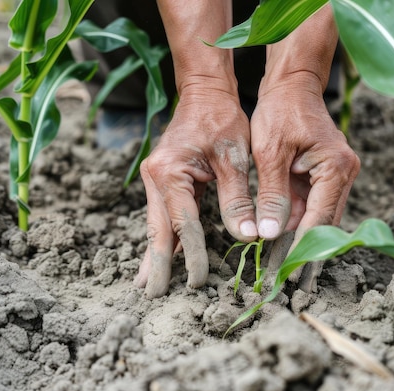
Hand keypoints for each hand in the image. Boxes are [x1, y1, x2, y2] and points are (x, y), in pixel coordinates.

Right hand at [134, 88, 254, 297]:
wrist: (204, 92)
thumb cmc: (222, 119)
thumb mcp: (235, 158)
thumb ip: (238, 198)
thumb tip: (247, 236)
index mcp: (170, 172)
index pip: (183, 224)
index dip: (192, 255)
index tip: (200, 281)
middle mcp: (156, 177)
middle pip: (157, 229)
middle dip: (157, 264)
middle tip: (152, 295)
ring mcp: (156, 179)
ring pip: (155, 224)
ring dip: (154, 254)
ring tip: (146, 283)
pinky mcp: (163, 180)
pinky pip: (161, 214)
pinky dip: (161, 236)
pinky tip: (157, 255)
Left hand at [251, 73, 360, 289]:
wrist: (292, 85)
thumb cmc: (279, 111)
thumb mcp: (270, 152)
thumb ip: (271, 194)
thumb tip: (268, 234)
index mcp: (335, 168)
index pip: (319, 219)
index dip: (302, 248)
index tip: (288, 273)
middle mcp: (344, 174)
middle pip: (324, 223)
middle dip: (303, 251)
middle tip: (285, 281)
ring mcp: (337, 175)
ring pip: (318, 218)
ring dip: (298, 241)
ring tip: (279, 269)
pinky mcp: (324, 176)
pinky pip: (312, 206)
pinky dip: (296, 224)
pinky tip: (280, 244)